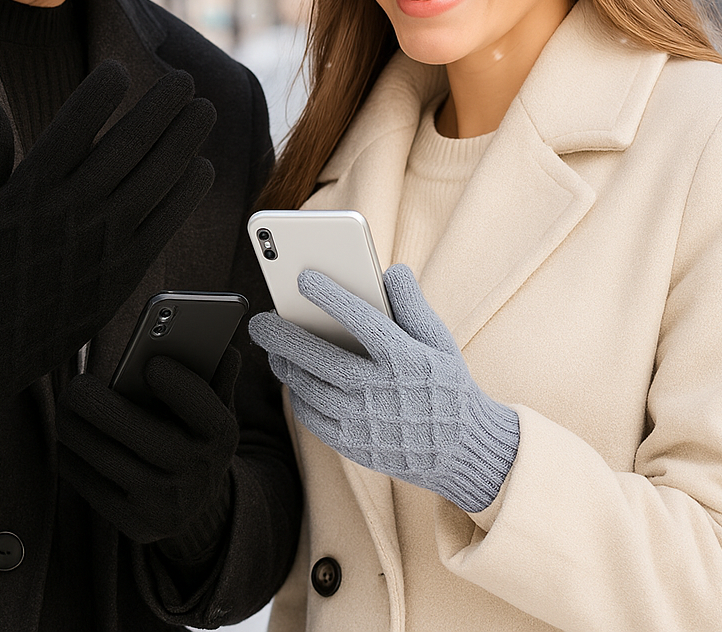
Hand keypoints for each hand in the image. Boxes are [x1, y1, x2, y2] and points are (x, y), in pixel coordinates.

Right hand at [0, 60, 215, 431]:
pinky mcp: (125, 270)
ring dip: (185, 139)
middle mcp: (70, 209)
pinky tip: (201, 168)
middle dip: (162, 106)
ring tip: (204, 111)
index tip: (121, 70)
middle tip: (184, 82)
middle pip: (129, 143)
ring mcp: (102, 240)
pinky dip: (188, 192)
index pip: (75, 123)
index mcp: (29, 187)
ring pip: (156, 176)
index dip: (102, 91)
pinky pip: (166, 221)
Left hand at [55, 347, 240, 543]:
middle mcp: (196, 471)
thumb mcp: (216, 407)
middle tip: (78, 385)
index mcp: (220, 435)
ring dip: (76, 428)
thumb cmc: (195, 436)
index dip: (178, 385)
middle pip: (141, 435)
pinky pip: (93, 488)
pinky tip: (69, 438)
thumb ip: (217, 377)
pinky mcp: (136, 525)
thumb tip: (225, 352)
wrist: (196, 504)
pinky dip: (74, 459)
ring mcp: (165, 503)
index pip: (203, 408)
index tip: (151, 364)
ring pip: (108, 459)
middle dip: (101, 405)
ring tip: (65, 405)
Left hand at [248, 264, 518, 511]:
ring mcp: (364, 421)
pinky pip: (312, 417)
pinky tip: (295, 380)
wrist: (462, 451)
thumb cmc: (447, 386)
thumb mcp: (440, 341)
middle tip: (259, 321)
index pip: (360, 319)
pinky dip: (299, 396)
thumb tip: (391, 271)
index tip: (304, 278)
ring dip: (286, 365)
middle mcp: (380, 390)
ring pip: (309, 388)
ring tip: (273, 349)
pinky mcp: (353, 445)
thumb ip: (413, 303)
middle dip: (282, 336)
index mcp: (404, 358)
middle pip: (319, 357)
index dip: (329, 296)